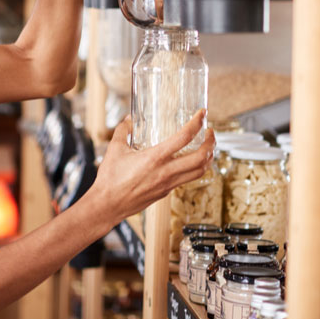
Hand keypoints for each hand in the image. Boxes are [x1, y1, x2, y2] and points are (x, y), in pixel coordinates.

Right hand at [86, 109, 214, 227]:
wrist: (108, 204)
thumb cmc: (110, 179)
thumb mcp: (114, 149)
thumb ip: (123, 131)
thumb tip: (128, 119)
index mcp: (155, 158)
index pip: (184, 137)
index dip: (196, 123)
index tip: (201, 114)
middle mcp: (166, 172)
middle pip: (201, 157)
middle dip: (211, 142)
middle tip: (211, 132)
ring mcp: (168, 184)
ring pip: (199, 171)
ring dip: (208, 157)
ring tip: (207, 147)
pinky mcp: (166, 192)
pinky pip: (188, 179)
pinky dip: (196, 169)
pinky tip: (191, 162)